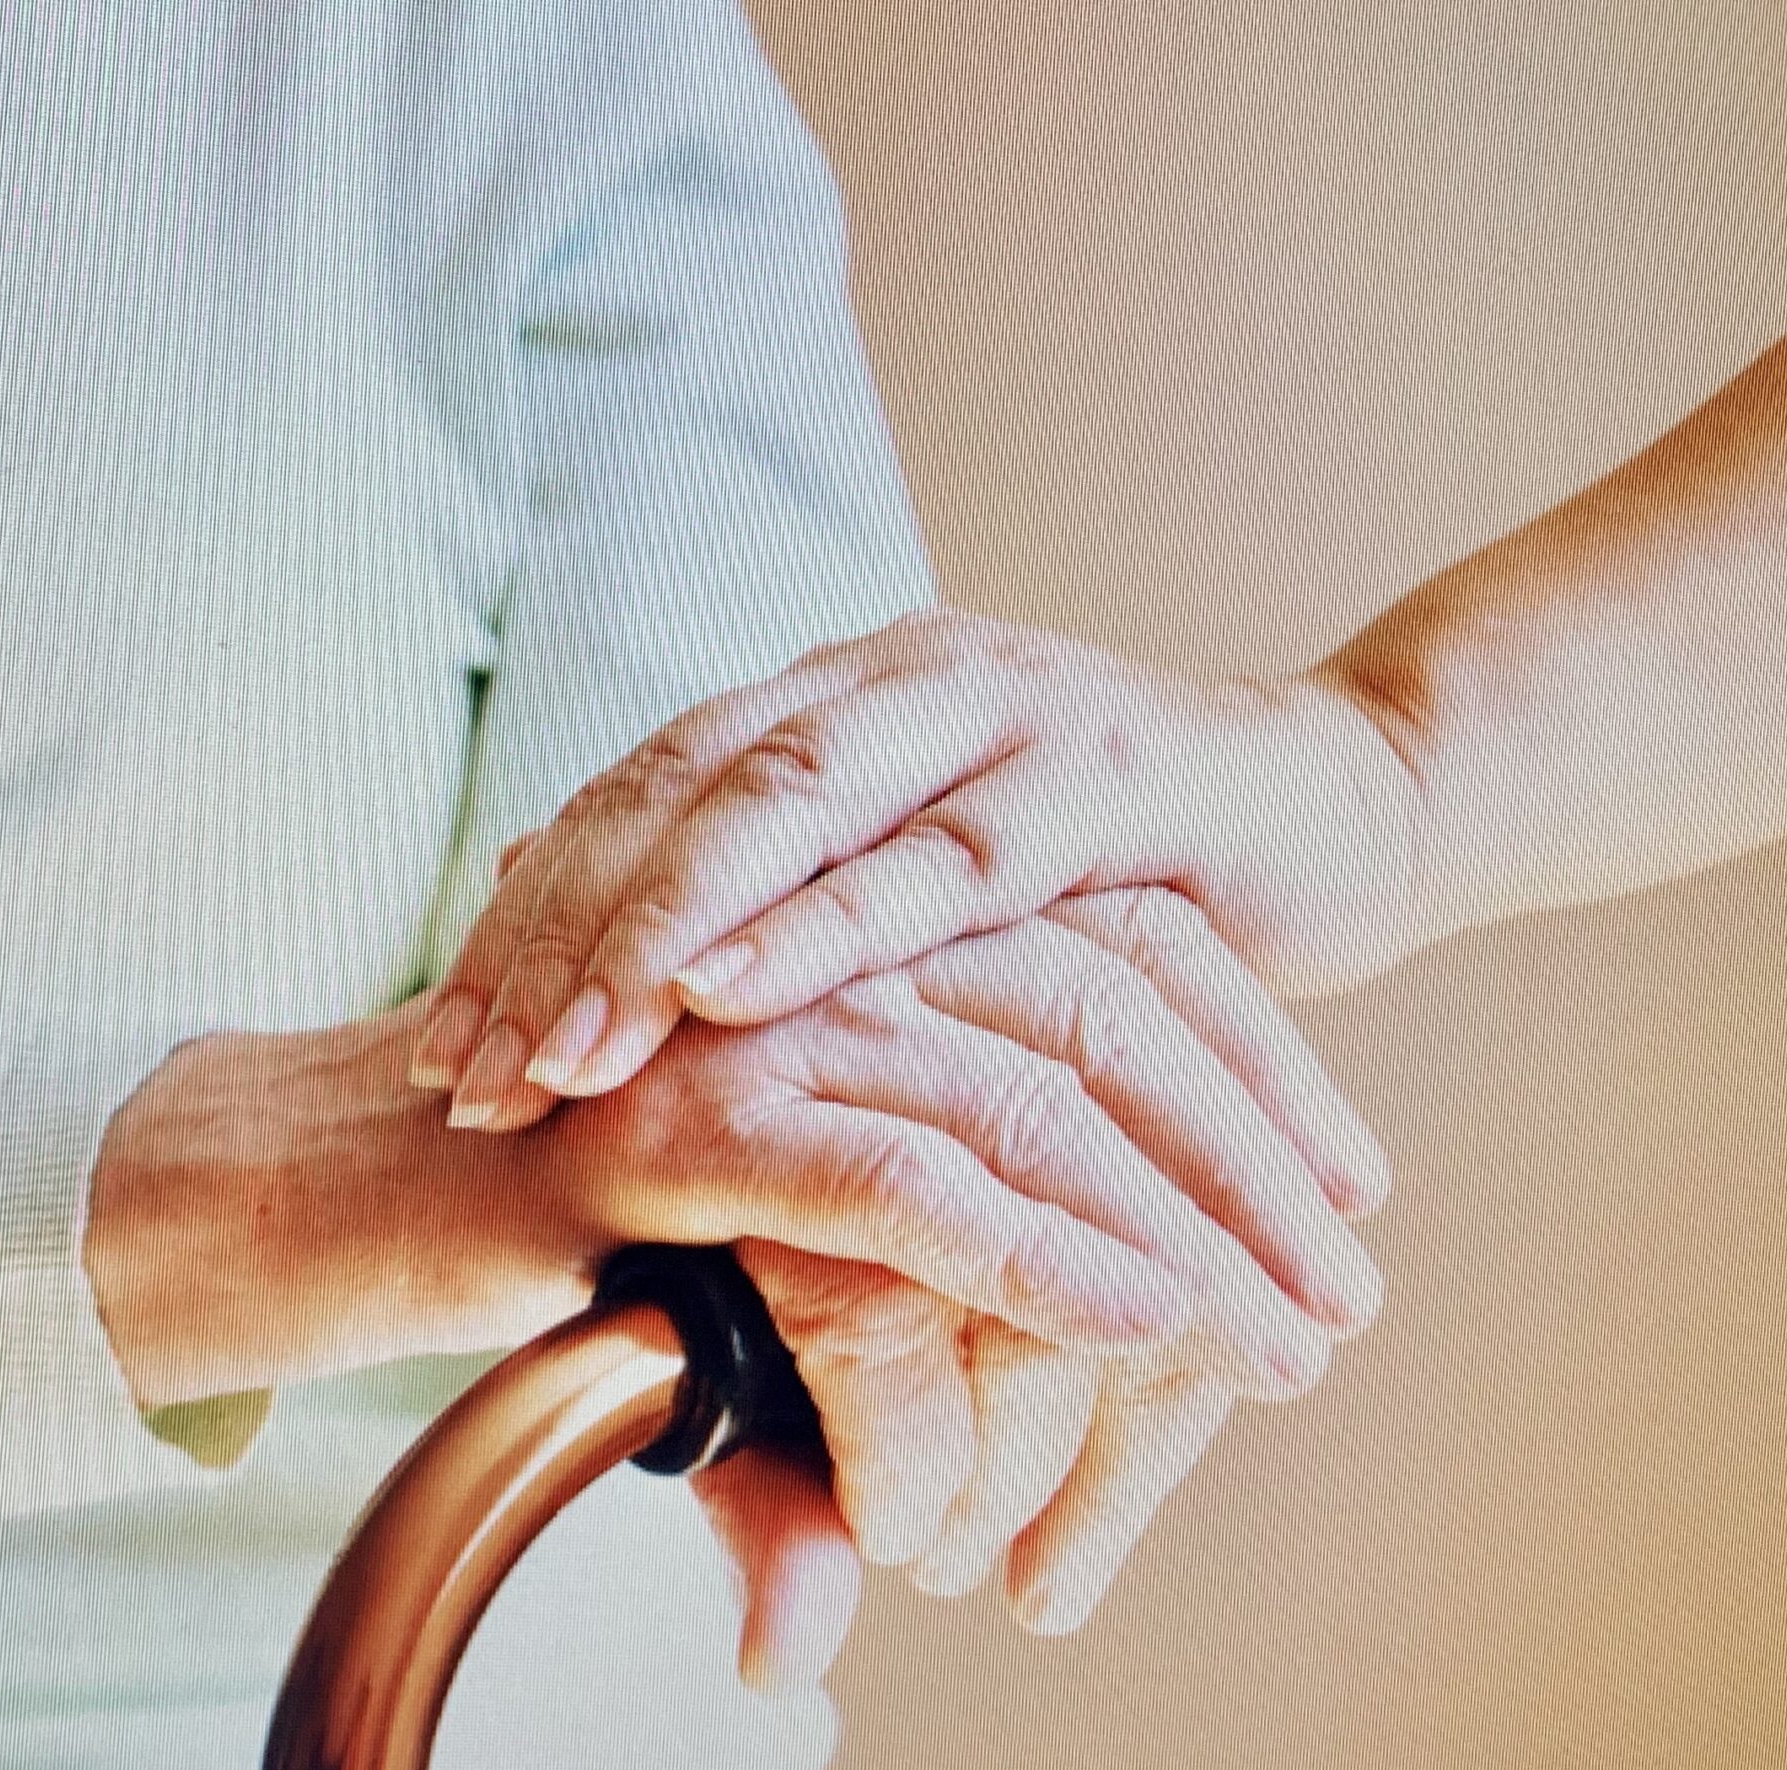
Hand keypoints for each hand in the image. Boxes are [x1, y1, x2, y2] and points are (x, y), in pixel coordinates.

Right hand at [86, 886, 1382, 1684]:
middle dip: (1252, 1148)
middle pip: (1105, 996)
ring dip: (1189, 1220)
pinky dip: (1045, 1258)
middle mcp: (824, 942)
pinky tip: (1148, 1330)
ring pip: (1034, 1086)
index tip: (1344, 1182)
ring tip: (1293, 1339)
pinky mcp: (691, 1123)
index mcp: (864, 921)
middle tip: (1348, 1285)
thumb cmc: (540, 1226)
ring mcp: (756, 1020)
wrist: (336, 1189)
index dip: (1249, 1057)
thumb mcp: (736, 1266)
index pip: (1110, 945)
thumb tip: (845, 1590)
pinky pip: (910, 1181)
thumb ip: (841, 1355)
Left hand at [409, 607, 1423, 1201]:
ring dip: (658, 935)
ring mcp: (996, 713)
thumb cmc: (1118, 872)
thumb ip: (791, 898)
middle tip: (461, 1072)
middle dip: (557, 937)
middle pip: (674, 791)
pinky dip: (828, 924)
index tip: (437, 1047)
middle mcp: (891, 681)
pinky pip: (944, 857)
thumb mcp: (933, 881)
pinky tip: (731, 992)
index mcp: (834, 697)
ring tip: (560, 1054)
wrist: (1348, 800)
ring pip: (783, 807)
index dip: (524, 917)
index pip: (635, 794)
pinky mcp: (1104, 781)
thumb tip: (610, 957)